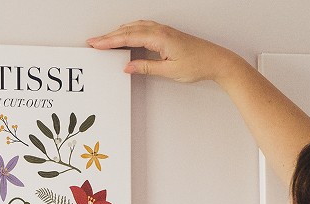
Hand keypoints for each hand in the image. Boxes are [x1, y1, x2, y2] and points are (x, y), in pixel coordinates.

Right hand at [87, 20, 243, 83]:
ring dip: (118, 32)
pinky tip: (125, 35)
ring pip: (135, 27)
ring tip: (104, 39)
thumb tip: (128, 67)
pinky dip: (130, 31)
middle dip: (109, 36)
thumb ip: (146, 67)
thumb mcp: (169, 71)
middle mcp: (161, 30)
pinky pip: (143, 28)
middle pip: (128, 30)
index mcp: (160, 37)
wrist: (216, 60)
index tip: (96, 43)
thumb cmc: (198, 64)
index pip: (128, 38)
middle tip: (93, 41)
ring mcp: (163, 30)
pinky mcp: (166, 34)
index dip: (109, 41)